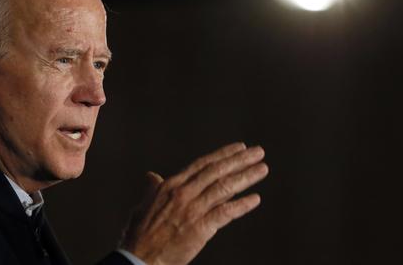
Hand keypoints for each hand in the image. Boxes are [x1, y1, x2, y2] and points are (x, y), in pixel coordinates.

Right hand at [120, 143, 267, 264]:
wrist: (139, 257)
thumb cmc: (139, 234)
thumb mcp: (143, 205)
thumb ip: (152, 189)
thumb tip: (152, 176)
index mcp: (171, 186)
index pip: (202, 164)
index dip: (223, 155)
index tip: (239, 148)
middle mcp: (183, 193)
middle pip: (216, 172)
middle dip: (239, 160)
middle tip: (258, 152)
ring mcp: (192, 210)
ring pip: (224, 188)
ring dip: (246, 177)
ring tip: (262, 169)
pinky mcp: (200, 228)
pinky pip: (225, 213)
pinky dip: (241, 206)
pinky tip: (255, 199)